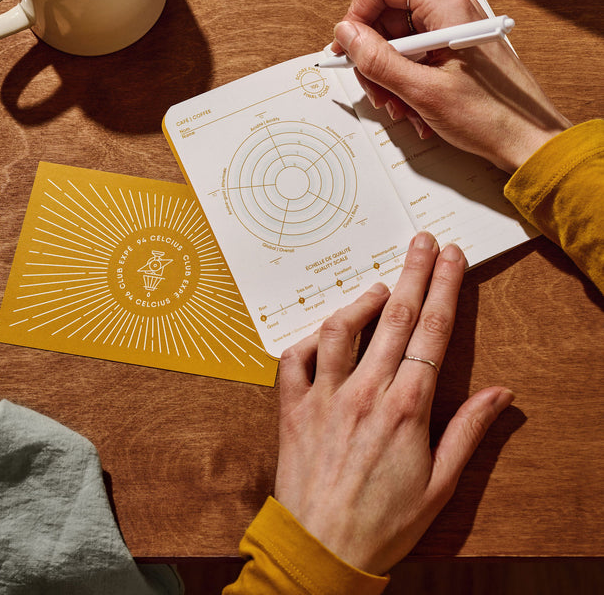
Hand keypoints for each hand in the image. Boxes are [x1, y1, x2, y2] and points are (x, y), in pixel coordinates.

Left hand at [274, 232, 513, 576]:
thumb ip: (468, 431)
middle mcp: (364, 392)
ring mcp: (324, 397)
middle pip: (395, 317)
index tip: (452, 258)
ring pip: (341, 329)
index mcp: (405, 408)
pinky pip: (293, 358)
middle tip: (423, 241)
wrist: (322, 553)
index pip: (432, 333)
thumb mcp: (441, 486)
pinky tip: (325, 333)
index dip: (445, 288)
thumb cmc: (385, 524)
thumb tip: (502, 393)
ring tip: (381, 286)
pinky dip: (308, 339)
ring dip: (362, 300)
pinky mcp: (292, 408)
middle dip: (414, 273)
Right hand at [332, 0, 570, 172]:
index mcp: (446, 8)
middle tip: (374, 88)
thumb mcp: (424, 90)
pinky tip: (414, 108)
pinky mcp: (455, 52)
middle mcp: (450, 13)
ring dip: (389, 75)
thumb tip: (347, 35)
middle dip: (373, 56)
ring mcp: (453, 32)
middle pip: (387, 17)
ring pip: (399, 41)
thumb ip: (379, 60)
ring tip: (398, 106)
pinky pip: (416, 58)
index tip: (349, 47)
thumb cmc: (493, 116)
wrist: (529, 141)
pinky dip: (406, 82)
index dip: (357, 14)